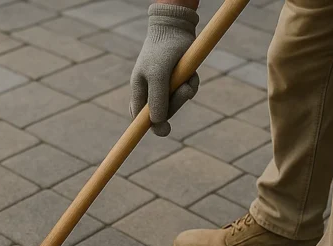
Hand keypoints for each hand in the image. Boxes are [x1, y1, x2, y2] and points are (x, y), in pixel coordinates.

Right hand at [130, 3, 200, 136]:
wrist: (176, 27)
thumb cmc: (162, 50)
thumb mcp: (158, 75)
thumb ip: (157, 99)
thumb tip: (157, 123)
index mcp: (140, 91)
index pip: (141, 117)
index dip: (151, 127)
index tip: (165, 131)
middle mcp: (151, 90)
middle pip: (163, 113)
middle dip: (177, 103)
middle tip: (185, 91)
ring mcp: (165, 85)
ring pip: (178, 102)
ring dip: (186, 92)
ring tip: (189, 77)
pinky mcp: (178, 79)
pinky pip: (187, 91)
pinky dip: (193, 84)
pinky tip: (192, 74)